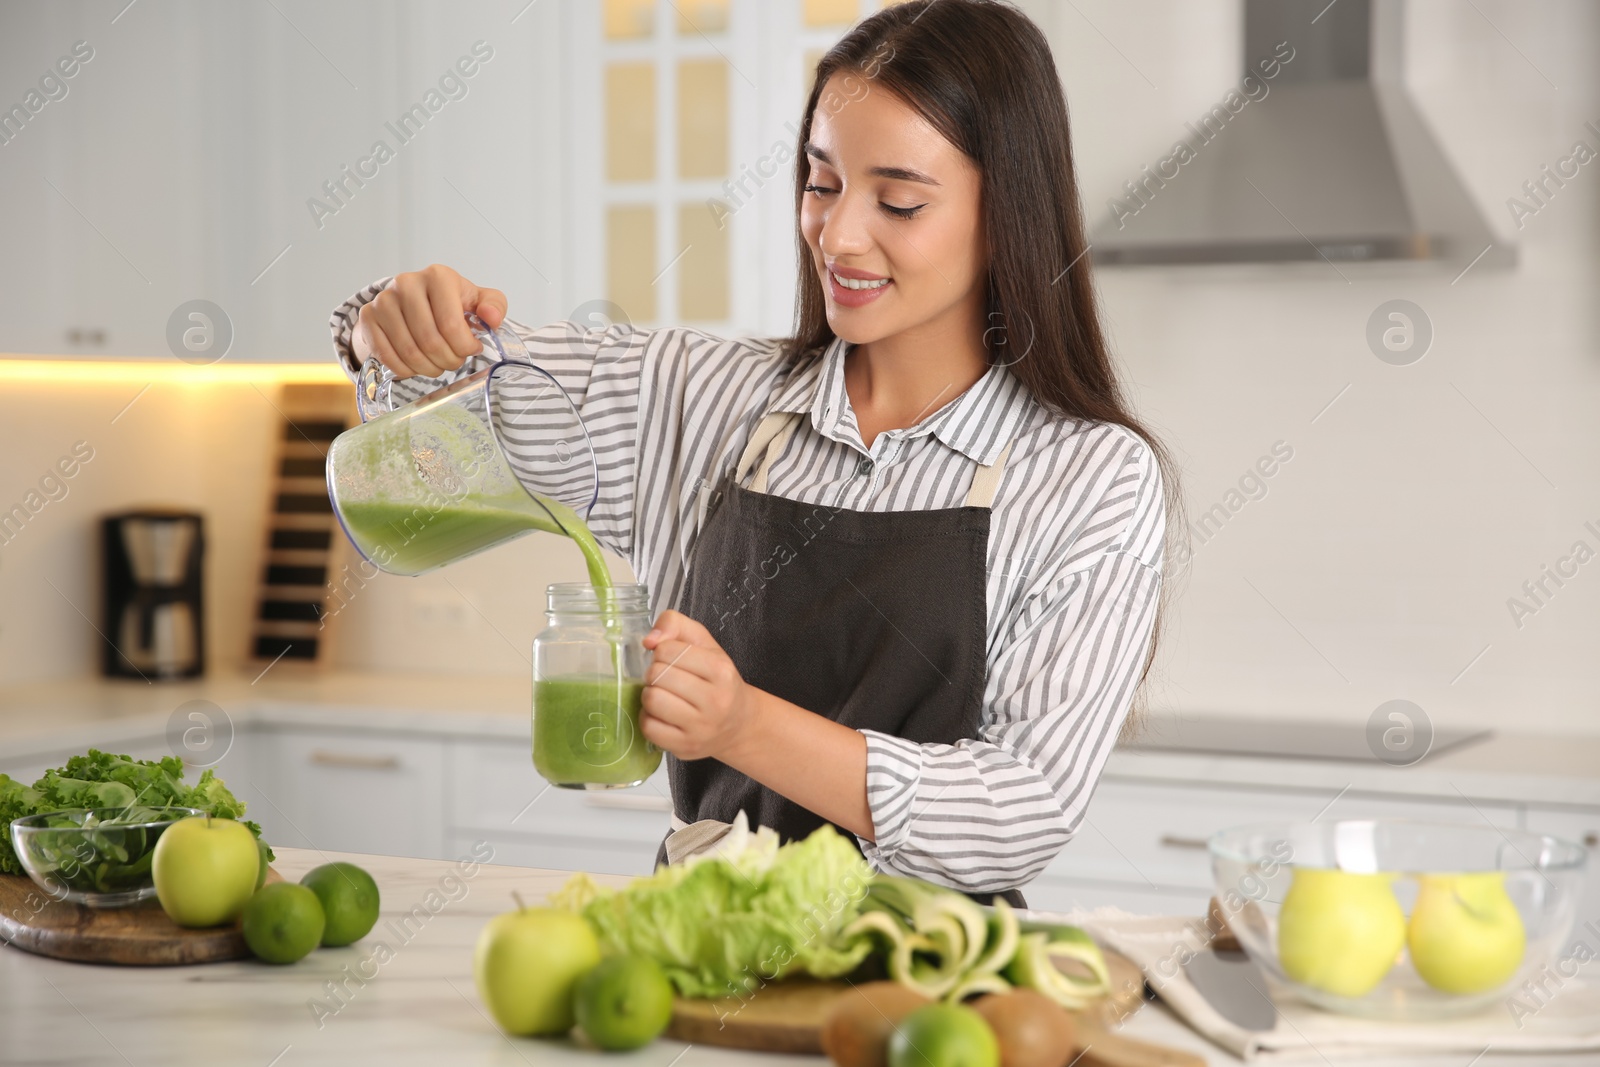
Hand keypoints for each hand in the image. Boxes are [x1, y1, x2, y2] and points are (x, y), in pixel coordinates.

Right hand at [356, 263, 507, 377]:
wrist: (410, 302)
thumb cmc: (448, 304)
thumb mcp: (477, 300)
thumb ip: (494, 306)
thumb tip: (491, 318)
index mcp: (438, 277)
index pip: (451, 325)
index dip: (464, 347)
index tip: (470, 350)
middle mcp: (407, 283)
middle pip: (430, 342)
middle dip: (448, 361)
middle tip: (454, 361)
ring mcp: (384, 300)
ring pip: (410, 352)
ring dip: (429, 368)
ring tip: (438, 364)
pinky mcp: (369, 317)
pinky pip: (388, 356)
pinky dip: (406, 369)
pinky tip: (416, 365)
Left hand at [640, 610, 759, 761]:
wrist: (739, 724)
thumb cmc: (718, 681)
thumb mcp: (705, 644)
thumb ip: (676, 624)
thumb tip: (649, 639)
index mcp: (721, 670)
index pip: (667, 651)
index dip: (662, 652)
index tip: (672, 659)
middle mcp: (715, 701)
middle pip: (657, 676)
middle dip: (654, 673)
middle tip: (665, 678)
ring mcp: (701, 728)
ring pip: (652, 701)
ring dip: (650, 695)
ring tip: (662, 695)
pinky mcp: (686, 747)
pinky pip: (649, 728)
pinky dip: (648, 718)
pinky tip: (661, 714)